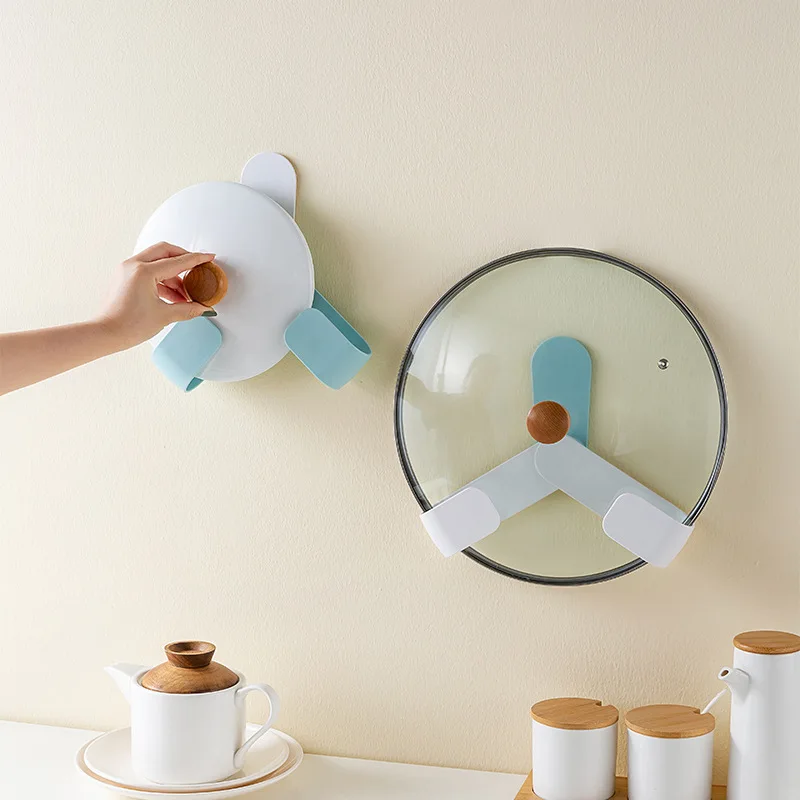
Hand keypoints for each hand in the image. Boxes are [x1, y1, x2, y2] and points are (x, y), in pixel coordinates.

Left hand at [98, 242, 212, 348]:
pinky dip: (162, 280)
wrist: (104, 334)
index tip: (208, 257)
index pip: (177, 262)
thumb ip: (188, 309)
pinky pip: (148, 271)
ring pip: (156, 261)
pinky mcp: (124, 278)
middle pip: (165, 251)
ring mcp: (127, 270)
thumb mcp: (164, 316)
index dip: (196, 260)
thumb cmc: (127, 325)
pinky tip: (173, 296)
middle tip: (197, 268)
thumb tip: (203, 309)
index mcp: (143, 271)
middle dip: (183, 259)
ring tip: (185, 294)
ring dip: (173, 274)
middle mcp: (133, 265)